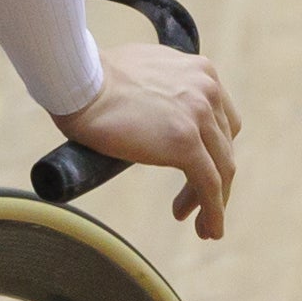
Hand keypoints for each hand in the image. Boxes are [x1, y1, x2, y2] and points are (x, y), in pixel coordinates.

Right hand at [58, 41, 239, 236]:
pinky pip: (209, 185)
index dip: (213, 150)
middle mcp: (208, 89)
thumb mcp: (141, 72)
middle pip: (224, 145)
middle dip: (213, 177)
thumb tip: (149, 110)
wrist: (77, 81)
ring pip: (221, 168)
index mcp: (200, 71)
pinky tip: (208, 229)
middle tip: (193, 202)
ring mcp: (199, 116)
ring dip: (214, 201)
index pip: (221, 119)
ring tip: (200, 224)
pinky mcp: (185, 143)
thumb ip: (158, 89)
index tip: (197, 170)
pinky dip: (213, 211)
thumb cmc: (92, 79)